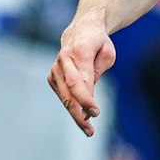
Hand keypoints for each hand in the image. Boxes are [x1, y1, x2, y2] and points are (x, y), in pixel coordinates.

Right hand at [49, 17, 114, 136]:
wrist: (81, 29)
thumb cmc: (98, 42)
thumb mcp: (107, 53)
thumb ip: (97, 71)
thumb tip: (88, 95)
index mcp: (79, 52)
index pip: (81, 81)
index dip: (87, 99)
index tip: (95, 113)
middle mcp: (63, 60)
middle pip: (70, 92)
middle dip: (79, 112)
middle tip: (89, 130)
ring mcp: (55, 68)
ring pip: (64, 96)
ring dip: (75, 115)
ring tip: (88, 130)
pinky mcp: (52, 76)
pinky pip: (62, 95)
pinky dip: (71, 107)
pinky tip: (81, 116)